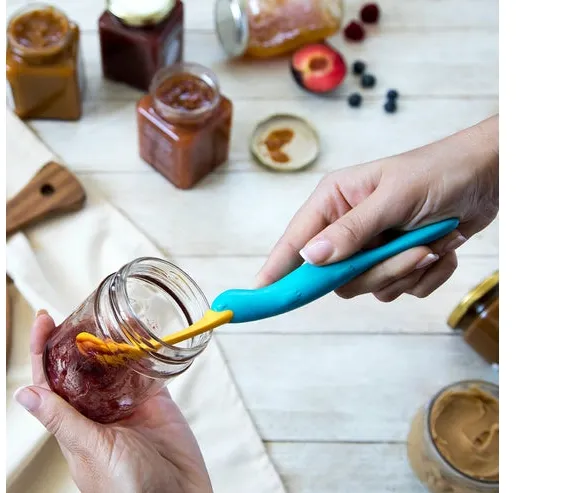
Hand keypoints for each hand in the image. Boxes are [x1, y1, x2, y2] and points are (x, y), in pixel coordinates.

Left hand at [14, 311, 212, 492]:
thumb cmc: (129, 490)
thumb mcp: (91, 451)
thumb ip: (63, 421)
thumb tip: (25, 394)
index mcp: (75, 424)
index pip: (50, 380)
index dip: (43, 349)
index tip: (42, 320)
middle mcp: (99, 412)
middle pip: (82, 367)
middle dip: (77, 339)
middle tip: (80, 311)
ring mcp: (129, 406)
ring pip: (115, 366)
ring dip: (111, 342)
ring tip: (110, 316)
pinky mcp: (157, 404)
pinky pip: (148, 372)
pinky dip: (146, 354)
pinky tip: (144, 337)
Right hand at [256, 115, 498, 301]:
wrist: (490, 176)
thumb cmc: (439, 172)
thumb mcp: (394, 198)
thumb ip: (351, 231)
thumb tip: (309, 258)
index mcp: (335, 200)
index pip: (296, 240)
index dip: (278, 267)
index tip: (258, 292)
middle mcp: (348, 226)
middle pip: (339, 276)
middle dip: (380, 271)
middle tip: (412, 252)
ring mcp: (373, 245)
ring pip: (372, 286)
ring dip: (408, 271)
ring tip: (434, 243)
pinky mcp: (398, 260)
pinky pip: (401, 290)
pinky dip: (427, 275)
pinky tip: (443, 248)